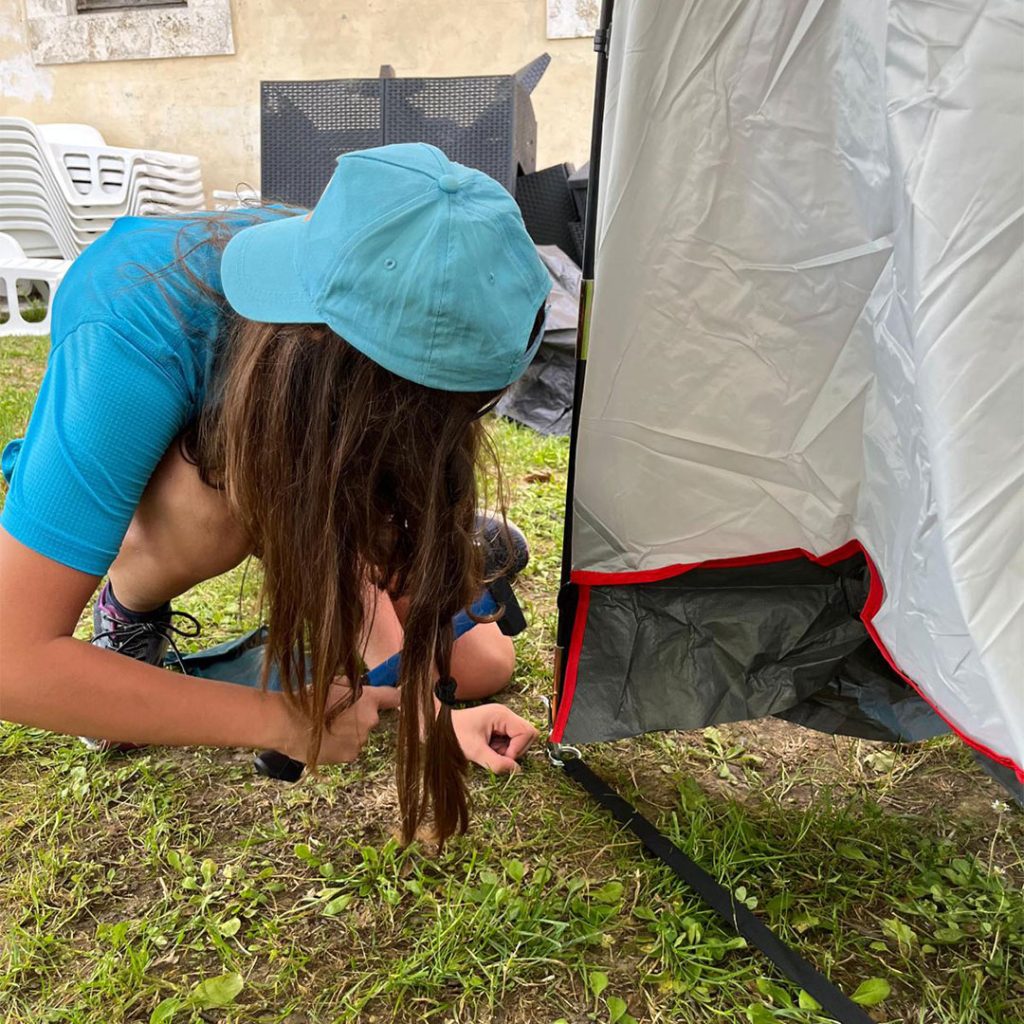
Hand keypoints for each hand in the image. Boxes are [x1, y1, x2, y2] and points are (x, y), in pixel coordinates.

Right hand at [282, 682, 399, 763]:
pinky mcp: (350, 755)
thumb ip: (354, 687)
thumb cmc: (310, 697)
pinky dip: (341, 745)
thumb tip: (360, 689)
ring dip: (349, 732)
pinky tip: (326, 739)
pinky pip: (350, 748)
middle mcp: (370, 720)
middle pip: (372, 718)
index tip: (393, 698)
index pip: (394, 697)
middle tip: (337, 714)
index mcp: (369, 699)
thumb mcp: (335, 682)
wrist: (288, 722)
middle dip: (359, 717)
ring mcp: (361, 740)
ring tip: (326, 727)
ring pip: (359, 734)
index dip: (393, 697)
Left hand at [451, 703, 537, 772]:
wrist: (439, 727)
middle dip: (514, 750)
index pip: (527, 732)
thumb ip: (496, 763)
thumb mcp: (475, 751)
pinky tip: (488, 748)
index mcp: (502, 715)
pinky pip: (510, 741)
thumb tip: (516, 770)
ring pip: (519, 740)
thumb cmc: (454, 734)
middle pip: (527, 735)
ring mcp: (502, 720)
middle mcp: (505, 715)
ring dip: (507, 751)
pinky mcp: (498, 727)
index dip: (519, 748)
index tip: (503, 756)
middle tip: (496, 753)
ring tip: (489, 750)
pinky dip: (501, 749)